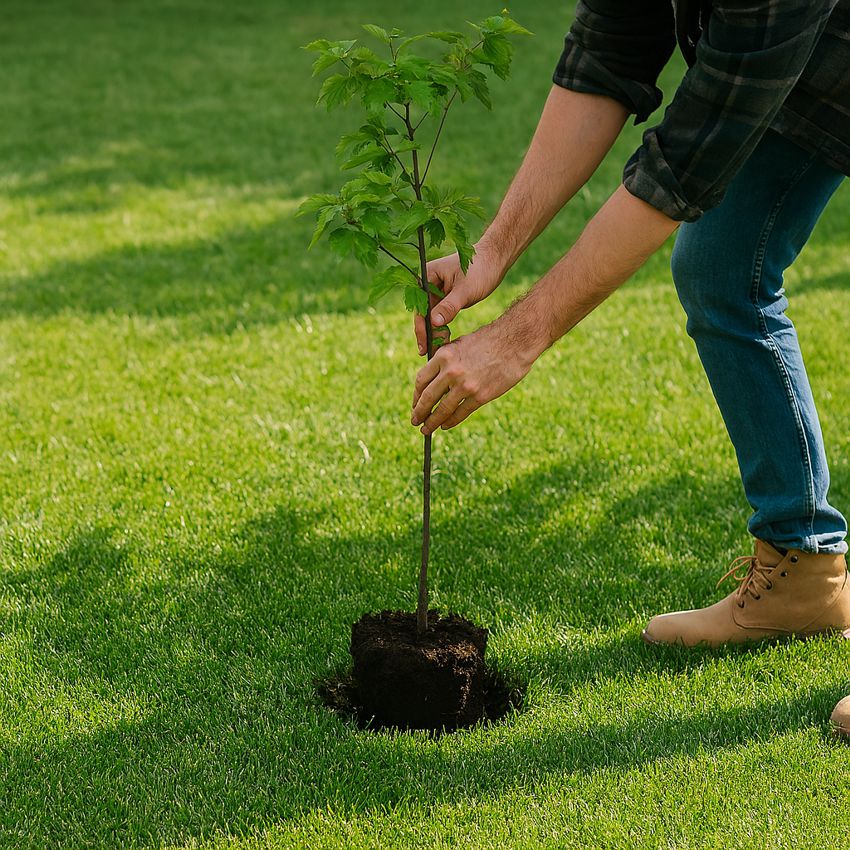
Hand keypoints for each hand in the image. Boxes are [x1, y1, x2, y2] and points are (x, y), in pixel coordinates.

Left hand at [411, 319, 535, 433]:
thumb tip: (436, 378)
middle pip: (428, 397)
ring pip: (442, 409)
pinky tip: (445, 426)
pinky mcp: (480, 396)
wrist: (516, 341)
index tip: (416, 402)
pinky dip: (451, 422)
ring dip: (432, 422)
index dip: (416, 394)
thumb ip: (447, 359)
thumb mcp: (461, 343)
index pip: (422, 380)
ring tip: (426, 429)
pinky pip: (460, 413)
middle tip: (415, 421)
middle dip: (419, 412)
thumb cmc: (489, 341)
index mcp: (444, 355)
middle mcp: (451, 371)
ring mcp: (466, 385)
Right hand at [414, 247, 505, 354]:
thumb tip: (433, 323)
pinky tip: (444, 340)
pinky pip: (439, 315)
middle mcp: (427, 283)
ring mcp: (436, 291)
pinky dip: (441, 327)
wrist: (495, 261)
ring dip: (433, 332)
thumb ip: (449, 306)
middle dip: (426, 332)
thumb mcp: (465, 290)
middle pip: (422, 312)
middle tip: (429, 353)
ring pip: (430, 316)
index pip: (419, 304)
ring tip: (437, 350)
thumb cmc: (480, 269)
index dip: (420, 326)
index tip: (424, 344)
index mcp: (427, 275)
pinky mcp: (445, 298)